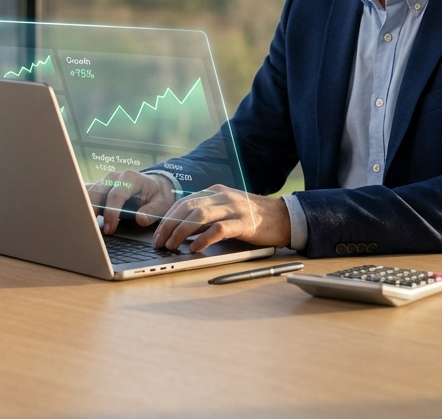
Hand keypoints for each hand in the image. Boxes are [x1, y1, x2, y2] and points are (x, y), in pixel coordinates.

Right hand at [86, 170, 176, 234]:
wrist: (154, 186)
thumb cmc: (157, 195)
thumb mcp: (162, 204)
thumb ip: (152, 212)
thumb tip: (140, 220)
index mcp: (130, 178)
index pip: (116, 195)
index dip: (111, 213)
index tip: (109, 229)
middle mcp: (114, 177)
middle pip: (97, 192)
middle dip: (91, 211)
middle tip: (90, 230)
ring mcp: (104, 182)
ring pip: (88, 194)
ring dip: (84, 210)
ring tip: (82, 226)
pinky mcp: (98, 189)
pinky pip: (86, 196)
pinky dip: (81, 207)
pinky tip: (78, 219)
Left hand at [153, 185, 290, 252]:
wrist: (284, 217)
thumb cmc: (252, 217)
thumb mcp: (226, 209)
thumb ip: (207, 215)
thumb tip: (180, 230)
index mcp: (215, 192)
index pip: (183, 202)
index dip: (167, 218)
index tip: (157, 234)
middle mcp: (221, 197)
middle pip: (186, 207)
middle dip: (169, 225)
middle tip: (159, 242)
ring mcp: (233, 208)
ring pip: (198, 216)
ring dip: (181, 232)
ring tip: (172, 246)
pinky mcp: (244, 223)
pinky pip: (219, 229)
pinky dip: (203, 239)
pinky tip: (195, 249)